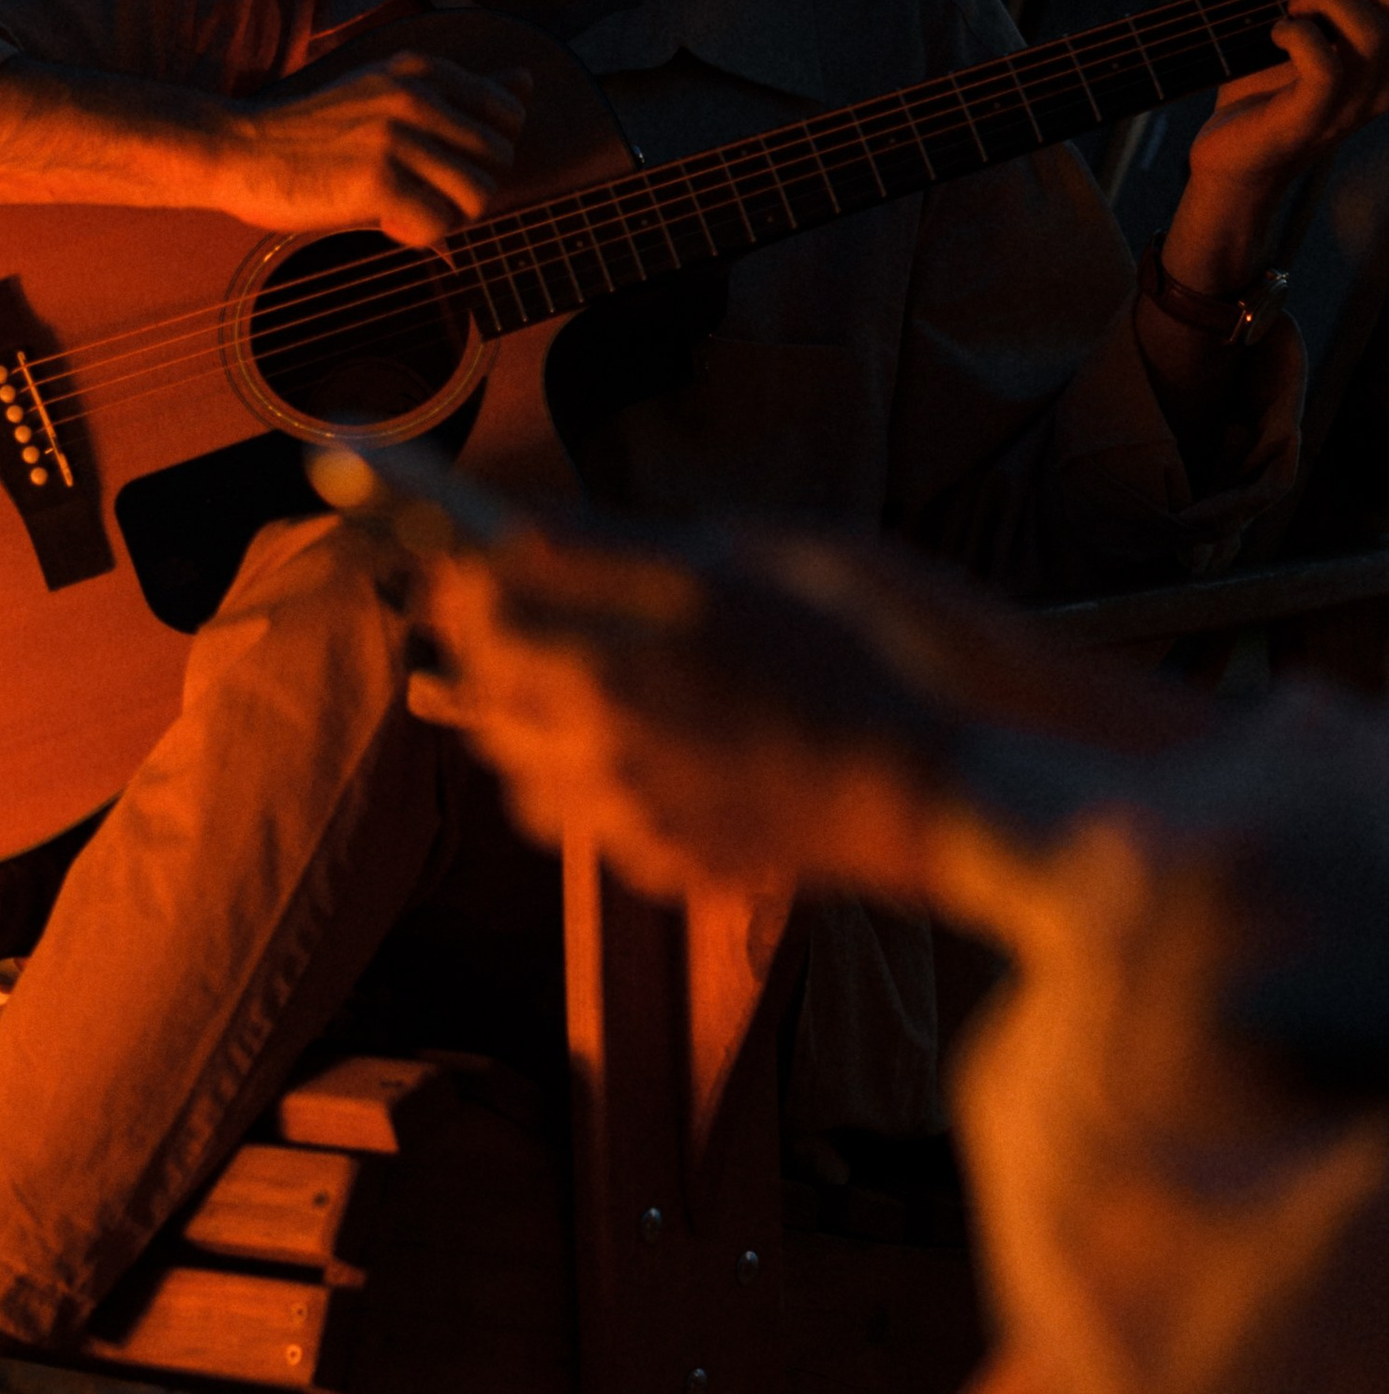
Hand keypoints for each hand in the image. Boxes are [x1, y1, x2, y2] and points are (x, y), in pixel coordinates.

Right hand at [215, 48, 529, 245]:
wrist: (238, 151)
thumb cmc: (314, 133)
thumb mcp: (390, 92)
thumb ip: (463, 91)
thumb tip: (527, 83)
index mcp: (424, 69)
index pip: (508, 116)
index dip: (479, 154)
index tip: (434, 163)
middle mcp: (418, 95)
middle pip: (500, 161)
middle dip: (468, 189)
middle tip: (418, 193)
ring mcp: (399, 137)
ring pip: (478, 197)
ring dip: (446, 216)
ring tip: (402, 208)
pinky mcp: (380, 181)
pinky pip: (440, 226)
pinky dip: (417, 236)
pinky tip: (382, 222)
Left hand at [408, 510, 1187, 905]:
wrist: (930, 783)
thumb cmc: (853, 650)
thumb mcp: (739, 565)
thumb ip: (616, 551)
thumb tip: (522, 531)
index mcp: (605, 665)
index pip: (481, 620)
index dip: (463, 587)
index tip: (462, 565)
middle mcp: (597, 751)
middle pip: (489, 701)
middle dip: (489, 657)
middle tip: (504, 620)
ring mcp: (629, 817)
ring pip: (522, 776)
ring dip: (525, 729)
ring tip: (559, 689)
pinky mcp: (664, 863)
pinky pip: (587, 827)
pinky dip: (587, 788)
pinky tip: (631, 755)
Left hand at [1161, 0, 1388, 295]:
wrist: (1229, 158)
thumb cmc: (1260, 86)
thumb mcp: (1276, 16)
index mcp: (1386, 52)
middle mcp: (1383, 79)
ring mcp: (1351, 103)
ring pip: (1374, 32)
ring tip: (1292, 10)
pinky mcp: (1311, 120)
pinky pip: (1326, 67)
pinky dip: (1298, 35)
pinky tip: (1276, 35)